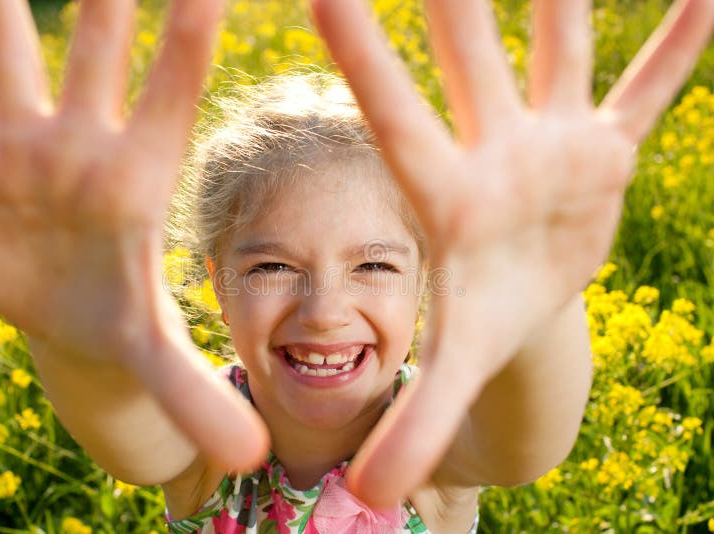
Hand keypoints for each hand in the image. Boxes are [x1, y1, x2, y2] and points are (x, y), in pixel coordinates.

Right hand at [0, 0, 267, 470]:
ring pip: (12, 51)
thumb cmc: (126, 330)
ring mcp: (29, 148)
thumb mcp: (156, 360)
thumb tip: (249, 456)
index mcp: (137, 176)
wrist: (78, 326)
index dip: (187, 31)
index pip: (172, 89)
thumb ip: (196, 398)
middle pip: (96, 42)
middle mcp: (83, 144)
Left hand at [312, 0, 713, 505]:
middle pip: (471, 57)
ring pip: (558, 46)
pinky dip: (677, 48)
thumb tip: (370, 499)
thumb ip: (414, 424)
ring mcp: (552, 140)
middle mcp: (497, 149)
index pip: (397, 119)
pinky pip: (647, 90)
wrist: (522, 291)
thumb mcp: (454, 368)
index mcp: (449, 194)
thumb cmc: (480, 316)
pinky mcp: (606, 147)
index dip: (364, 58)